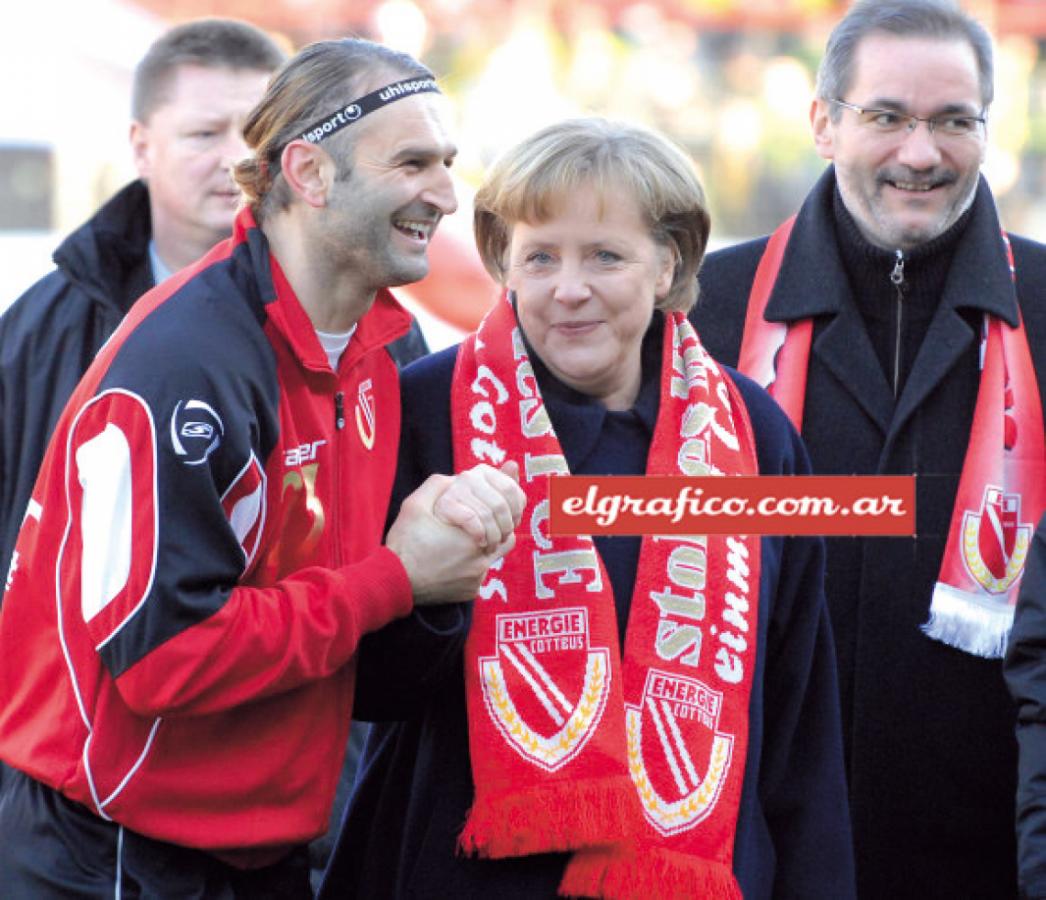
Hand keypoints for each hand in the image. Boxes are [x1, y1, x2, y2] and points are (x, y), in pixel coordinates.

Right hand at [386, 473, 516, 605]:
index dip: (497, 514)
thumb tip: (454, 478)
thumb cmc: (404, 544)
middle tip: (479, 526)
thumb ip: (436, 486)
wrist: (393, 582)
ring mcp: (475, 580)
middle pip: (504, 542)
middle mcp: (479, 562)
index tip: (486, 511)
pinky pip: (477, 577)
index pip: (505, 522)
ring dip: (483, 550)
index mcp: (472, 538)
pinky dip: (469, 568)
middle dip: (496, 531)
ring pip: (490, 560)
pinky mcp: (469, 592)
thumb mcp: (414, 506)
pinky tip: (451, 562)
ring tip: (463, 543)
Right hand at [433, 461, 524, 550]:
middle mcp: (469, 475)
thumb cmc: (467, 522)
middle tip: (502, 538)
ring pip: (487, 514)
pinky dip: (479, 534)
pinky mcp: (445, 504)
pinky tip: (478, 542)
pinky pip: (471, 518)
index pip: (510, 488)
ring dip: (493, 536)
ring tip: (491, 545)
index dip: (516, 509)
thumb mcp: (491, 504)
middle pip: (500, 504)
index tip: (514, 523)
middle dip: (506, 526)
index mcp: (482, 472)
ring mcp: (455, 488)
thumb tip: (513, 464)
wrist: (432, 542)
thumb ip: (505, 486)